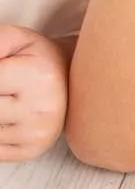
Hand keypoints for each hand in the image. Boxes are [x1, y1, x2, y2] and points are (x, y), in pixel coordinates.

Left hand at [0, 26, 70, 161]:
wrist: (74, 80)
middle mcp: (43, 109)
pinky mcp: (32, 150)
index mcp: (38, 76)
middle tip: (7, 88)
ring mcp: (38, 133)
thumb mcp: (15, 39)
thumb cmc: (37, 59)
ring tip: (9, 99)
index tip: (5, 74)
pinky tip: (9, 118)